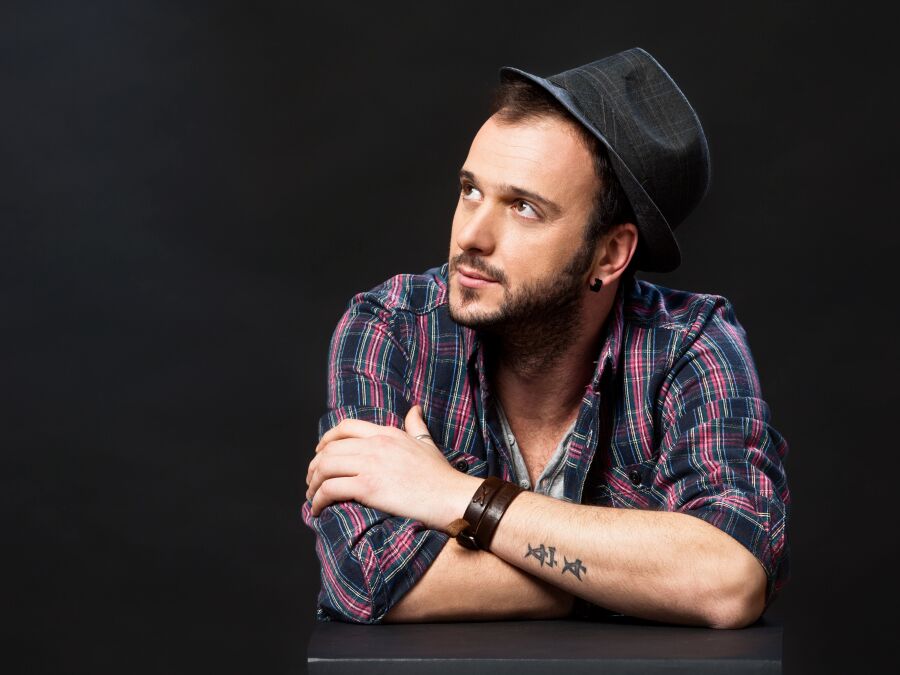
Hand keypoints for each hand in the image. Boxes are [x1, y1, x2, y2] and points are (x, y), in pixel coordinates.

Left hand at [305, 405, 477, 528]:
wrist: (452, 497)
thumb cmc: (442, 476)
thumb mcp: (427, 444)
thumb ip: (416, 426)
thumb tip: (415, 408)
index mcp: (387, 433)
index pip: (346, 427)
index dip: (326, 439)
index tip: (319, 453)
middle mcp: (376, 445)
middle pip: (330, 449)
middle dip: (315, 466)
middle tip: (312, 481)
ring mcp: (371, 465)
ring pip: (325, 467)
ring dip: (312, 484)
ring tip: (312, 497)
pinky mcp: (368, 487)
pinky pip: (330, 489)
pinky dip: (317, 500)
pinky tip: (317, 509)